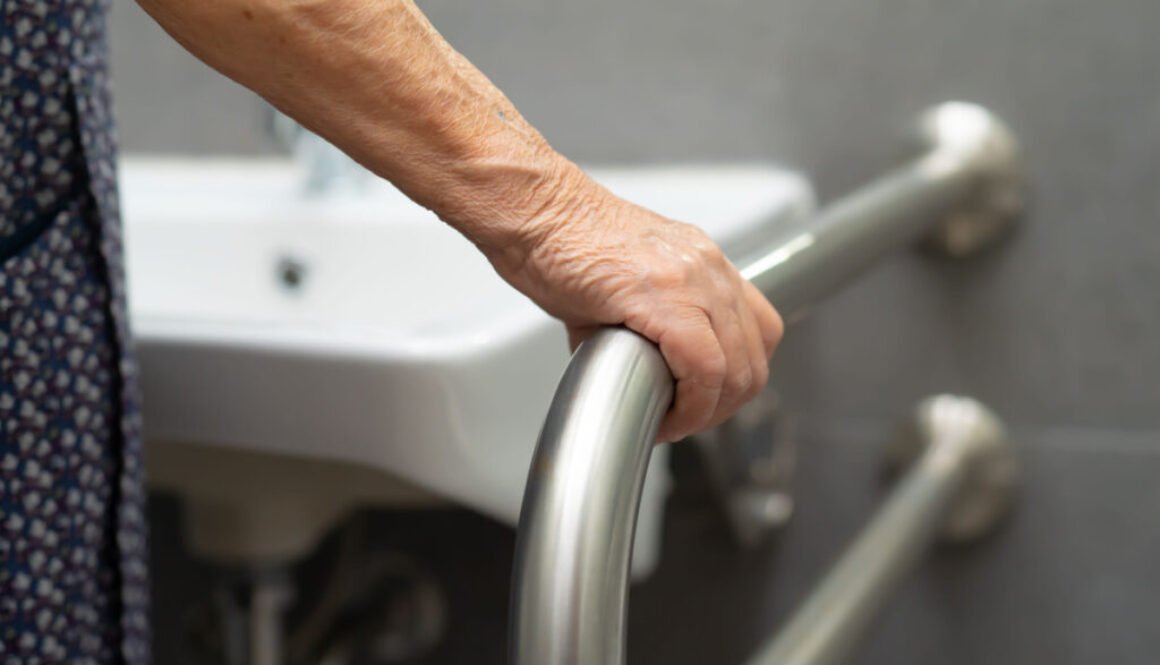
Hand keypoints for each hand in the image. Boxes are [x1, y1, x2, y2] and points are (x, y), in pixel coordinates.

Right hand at [487, 166, 783, 442]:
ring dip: (707, 412)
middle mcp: (709, 267)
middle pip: (754, 359)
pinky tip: (661, 415)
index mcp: (703, 263)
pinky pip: (704, 368)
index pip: (759, 331)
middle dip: (721, 407)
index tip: (702, 403)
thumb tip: (635, 371)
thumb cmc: (561, 242)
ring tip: (671, 421)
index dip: (736, 379)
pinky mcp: (665, 296)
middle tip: (683, 420)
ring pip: (736, 369)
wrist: (535, 212)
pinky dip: (690, 406)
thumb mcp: (623, 283)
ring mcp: (693, 278)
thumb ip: (645, 323)